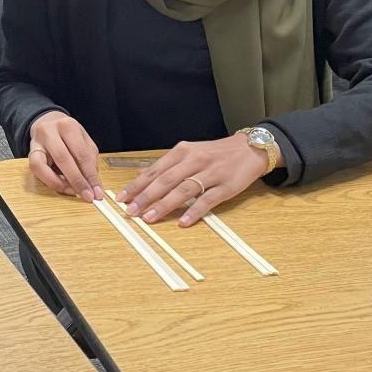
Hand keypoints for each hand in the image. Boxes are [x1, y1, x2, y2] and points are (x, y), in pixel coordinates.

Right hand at [27, 111, 101, 200]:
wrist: (48, 123)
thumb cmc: (68, 135)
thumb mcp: (84, 141)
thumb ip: (89, 161)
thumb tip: (93, 184)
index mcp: (68, 126)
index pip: (82, 154)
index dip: (91, 175)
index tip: (97, 191)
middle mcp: (50, 131)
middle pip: (63, 158)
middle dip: (77, 181)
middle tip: (87, 196)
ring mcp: (37, 142)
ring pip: (43, 165)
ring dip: (59, 183)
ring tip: (72, 191)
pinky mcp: (29, 153)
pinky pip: (36, 170)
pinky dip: (49, 180)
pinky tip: (60, 185)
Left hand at [115, 134, 272, 226]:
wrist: (250, 149)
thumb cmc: (215, 153)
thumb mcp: (189, 153)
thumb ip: (166, 165)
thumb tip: (140, 175)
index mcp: (182, 152)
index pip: (154, 170)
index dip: (137, 185)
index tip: (121, 198)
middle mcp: (194, 160)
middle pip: (165, 180)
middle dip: (145, 197)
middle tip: (130, 211)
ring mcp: (211, 173)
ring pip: (183, 190)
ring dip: (164, 205)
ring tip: (150, 218)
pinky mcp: (226, 186)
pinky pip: (208, 200)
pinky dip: (195, 211)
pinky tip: (183, 222)